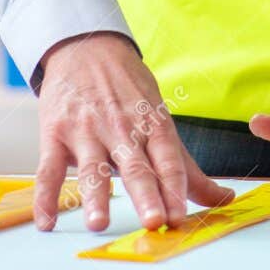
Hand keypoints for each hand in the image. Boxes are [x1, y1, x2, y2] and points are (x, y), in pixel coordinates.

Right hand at [34, 32, 232, 232]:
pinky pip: (49, 169)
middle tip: (154, 221)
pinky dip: (45, 197)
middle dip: (146, 194)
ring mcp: (87, 131)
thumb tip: (223, 199)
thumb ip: (186, 168)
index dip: (175, 188)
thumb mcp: (160, 119)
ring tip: (99, 223)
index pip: (168, 160)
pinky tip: (47, 222)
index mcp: (152, 125)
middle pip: (136, 167)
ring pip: (92, 168)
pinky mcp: (55, 134)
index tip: (180, 217)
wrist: (86, 46)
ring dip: (95, 197)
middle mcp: (122, 128)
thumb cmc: (129, 91)